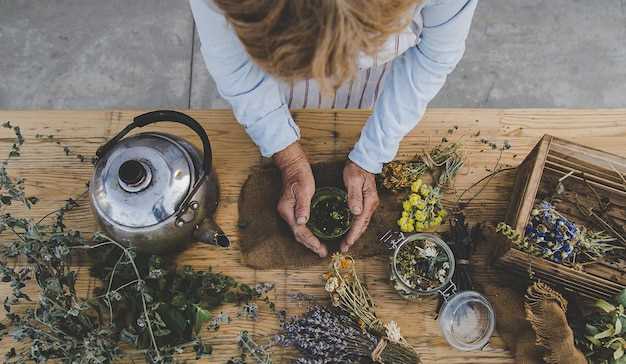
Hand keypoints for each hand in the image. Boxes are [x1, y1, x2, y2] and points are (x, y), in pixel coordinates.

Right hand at [274, 142, 327, 257]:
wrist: (293, 165)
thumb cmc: (299, 175)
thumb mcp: (303, 189)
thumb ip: (302, 206)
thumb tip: (302, 221)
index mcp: (288, 210)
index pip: (300, 231)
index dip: (311, 241)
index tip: (320, 249)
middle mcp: (286, 213)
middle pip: (298, 234)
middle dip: (310, 245)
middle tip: (322, 253)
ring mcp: (288, 212)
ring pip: (299, 231)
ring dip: (309, 241)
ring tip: (320, 248)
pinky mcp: (292, 209)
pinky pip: (300, 226)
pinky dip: (308, 233)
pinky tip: (315, 235)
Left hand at [341, 161, 379, 251]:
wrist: (364, 160)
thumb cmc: (357, 169)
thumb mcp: (353, 180)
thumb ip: (354, 196)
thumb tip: (356, 212)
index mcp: (369, 201)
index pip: (360, 221)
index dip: (353, 234)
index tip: (347, 243)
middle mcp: (371, 204)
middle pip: (362, 225)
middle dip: (354, 238)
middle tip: (344, 248)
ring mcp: (369, 204)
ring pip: (362, 223)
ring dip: (354, 234)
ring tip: (346, 243)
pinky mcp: (366, 202)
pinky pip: (360, 218)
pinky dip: (355, 227)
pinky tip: (349, 231)